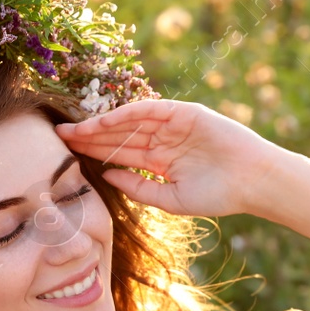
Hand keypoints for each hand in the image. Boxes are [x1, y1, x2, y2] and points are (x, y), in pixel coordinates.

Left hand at [55, 98, 287, 217]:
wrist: (252, 182)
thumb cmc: (218, 195)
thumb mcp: (170, 200)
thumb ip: (139, 188)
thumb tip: (106, 176)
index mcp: (160, 162)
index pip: (120, 154)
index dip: (93, 153)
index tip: (65, 156)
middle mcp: (163, 140)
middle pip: (118, 136)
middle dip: (88, 137)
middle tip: (57, 136)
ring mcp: (173, 125)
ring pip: (128, 122)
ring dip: (100, 125)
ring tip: (72, 130)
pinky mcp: (184, 112)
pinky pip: (149, 110)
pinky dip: (125, 114)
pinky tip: (102, 121)